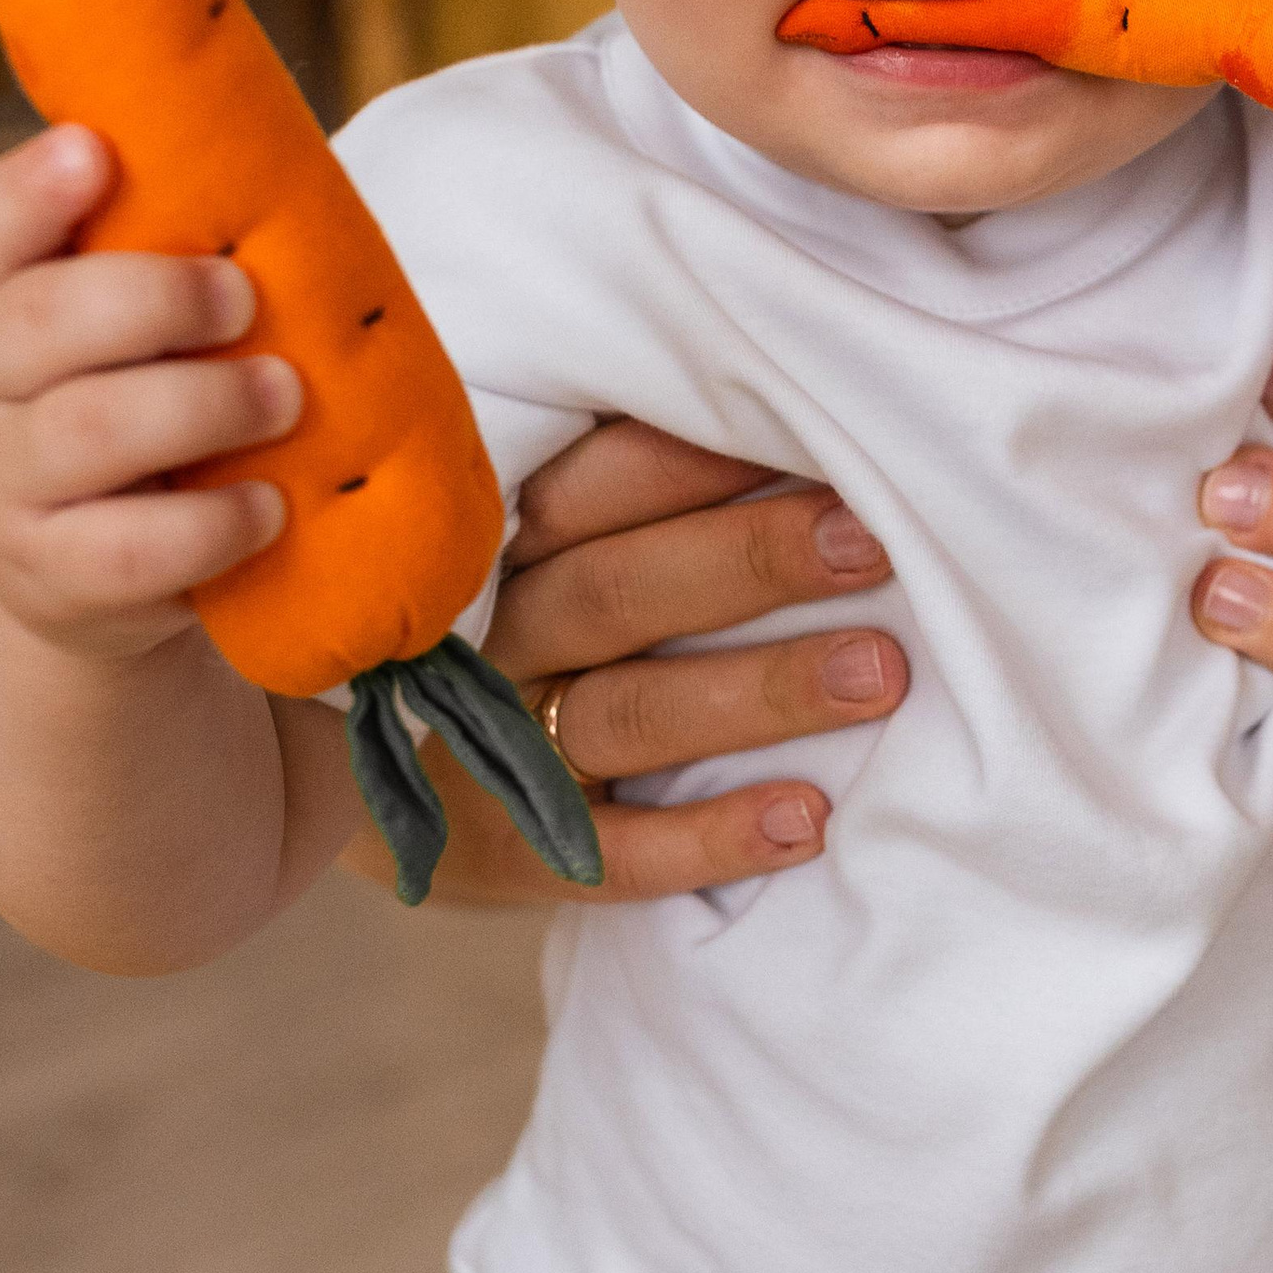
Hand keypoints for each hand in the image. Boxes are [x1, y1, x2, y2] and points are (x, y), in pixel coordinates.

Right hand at [0, 123, 293, 660]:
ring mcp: (7, 484)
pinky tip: (269, 503)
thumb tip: (286, 197)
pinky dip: (215, 523)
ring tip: (284, 396)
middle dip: (155, 298)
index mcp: (6, 296)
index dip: (33, 191)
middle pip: (34, 320)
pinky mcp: (52, 574)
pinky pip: (128, 549)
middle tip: (245, 298)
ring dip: (205, 403)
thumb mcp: (160, 328)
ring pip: (86, 428)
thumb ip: (189, 261)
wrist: (114, 566)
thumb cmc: (161, 403)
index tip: (94, 151)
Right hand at [344, 418, 907, 905]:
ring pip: (632, 713)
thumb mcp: (553, 545)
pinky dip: (709, 838)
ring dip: (761, 692)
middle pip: (621, 591)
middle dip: (755, 561)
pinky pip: (614, 854)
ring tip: (879, 674)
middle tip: (873, 544)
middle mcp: (497, 637)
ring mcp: (498, 751)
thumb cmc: (532, 630)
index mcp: (504, 544)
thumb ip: (641, 491)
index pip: (593, 487)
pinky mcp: (514, 855)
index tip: (825, 439)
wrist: (394, 793)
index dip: (700, 463)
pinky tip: (806, 821)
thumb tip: (792, 417)